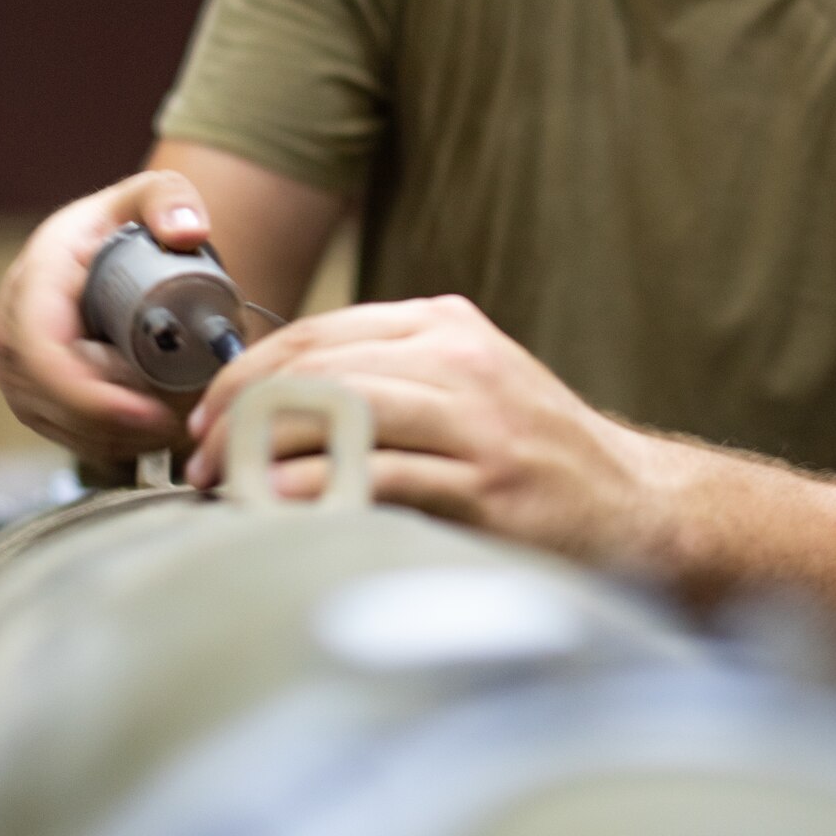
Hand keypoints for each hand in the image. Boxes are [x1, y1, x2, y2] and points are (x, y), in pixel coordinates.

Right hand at [0, 170, 214, 461]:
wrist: (105, 250)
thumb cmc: (126, 224)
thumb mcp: (150, 195)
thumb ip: (170, 196)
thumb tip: (187, 230)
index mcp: (32, 286)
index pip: (43, 355)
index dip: (92, 395)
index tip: (153, 412)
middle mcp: (13, 334)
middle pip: (57, 402)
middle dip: (123, 421)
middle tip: (187, 416)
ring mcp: (19, 372)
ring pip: (66, 428)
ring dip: (123, 438)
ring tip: (181, 419)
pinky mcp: (36, 399)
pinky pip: (71, 437)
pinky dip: (115, 444)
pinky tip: (157, 432)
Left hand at [185, 294, 654, 569]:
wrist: (637, 504)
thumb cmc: (533, 453)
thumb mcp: (467, 385)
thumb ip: (388, 376)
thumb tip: (267, 403)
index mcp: (446, 325)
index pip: (318, 332)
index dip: (245, 373)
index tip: (205, 416)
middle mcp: (461, 361)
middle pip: (319, 367)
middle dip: (240, 413)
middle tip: (198, 459)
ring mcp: (478, 422)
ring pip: (343, 411)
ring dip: (265, 450)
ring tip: (224, 487)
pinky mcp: (488, 486)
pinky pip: (382, 476)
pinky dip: (318, 490)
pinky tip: (278, 510)